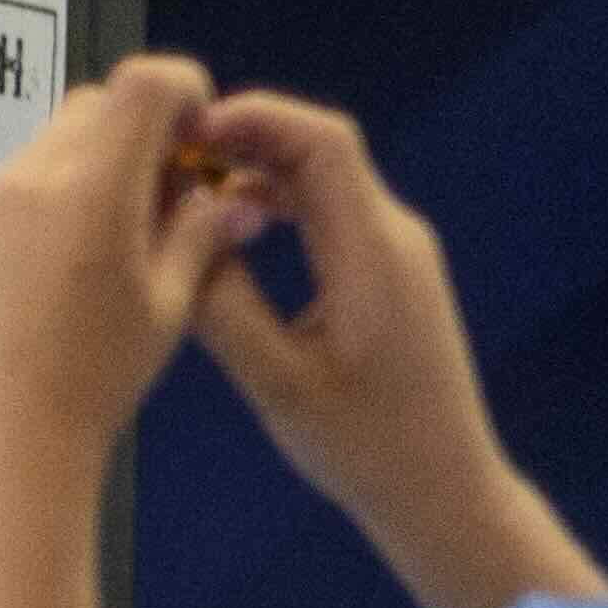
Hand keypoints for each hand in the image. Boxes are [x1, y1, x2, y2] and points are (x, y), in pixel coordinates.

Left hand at [0, 60, 272, 500]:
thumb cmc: (98, 382)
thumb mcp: (167, 306)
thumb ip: (199, 233)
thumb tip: (233, 195)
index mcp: (91, 186)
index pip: (143, 84)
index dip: (181, 92)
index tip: (195, 135)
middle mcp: (20, 181)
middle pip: (86, 112)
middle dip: (129, 136)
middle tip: (154, 200)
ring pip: (33, 161)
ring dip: (72, 183)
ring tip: (89, 262)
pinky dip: (18, 225)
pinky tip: (29, 295)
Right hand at [172, 85, 598, 607]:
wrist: (443, 490)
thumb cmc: (365, 446)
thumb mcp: (276, 380)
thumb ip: (223, 301)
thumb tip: (175, 227)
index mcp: (374, 252)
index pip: (322, 142)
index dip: (253, 117)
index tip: (183, 132)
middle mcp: (393, 236)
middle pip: (318, 150)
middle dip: (240, 137)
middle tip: (164, 157)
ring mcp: (395, 253)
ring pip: (320, 180)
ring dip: (253, 170)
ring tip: (183, 189)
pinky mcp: (387, 274)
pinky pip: (327, 213)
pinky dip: (274, 204)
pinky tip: (229, 229)